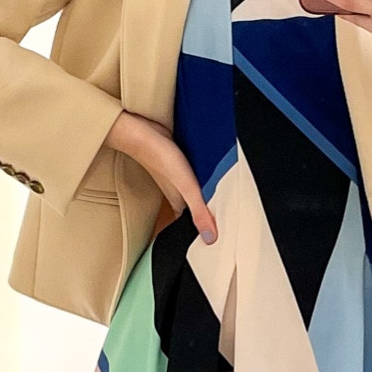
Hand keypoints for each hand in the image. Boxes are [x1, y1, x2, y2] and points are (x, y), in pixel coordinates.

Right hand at [104, 110, 216, 242]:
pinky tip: (209, 172)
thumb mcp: (187, 188)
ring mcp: (176, 177)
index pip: (192, 223)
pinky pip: (192, 174)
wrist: (144, 133)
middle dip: (209, 212)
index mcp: (179, 203)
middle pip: (195, 207)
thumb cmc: (160, 158)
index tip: (219, 236)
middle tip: (228, 216)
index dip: (205, 229)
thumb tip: (211, 238)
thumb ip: (200, 212)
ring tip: (224, 195)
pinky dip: (201, 176)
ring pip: (193, 191)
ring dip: (205, 193)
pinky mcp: (178, 162)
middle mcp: (177, 192)